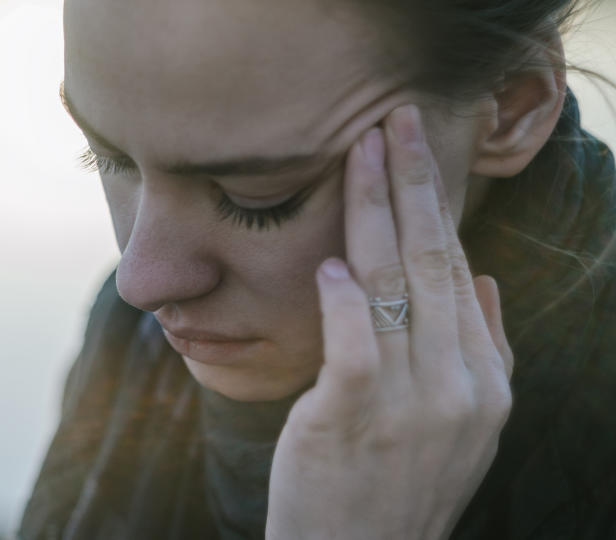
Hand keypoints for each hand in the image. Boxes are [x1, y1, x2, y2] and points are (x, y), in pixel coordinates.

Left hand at [265, 105, 514, 539]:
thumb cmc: (394, 486)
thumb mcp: (462, 427)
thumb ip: (481, 352)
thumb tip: (481, 279)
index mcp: (486, 382)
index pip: (454, 271)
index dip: (433, 204)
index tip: (411, 151)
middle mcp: (459, 387)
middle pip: (431, 262)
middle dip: (411, 183)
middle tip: (392, 121)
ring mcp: (410, 404)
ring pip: (394, 286)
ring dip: (374, 212)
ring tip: (359, 154)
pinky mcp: (352, 419)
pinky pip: (355, 343)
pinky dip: (345, 298)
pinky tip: (331, 262)